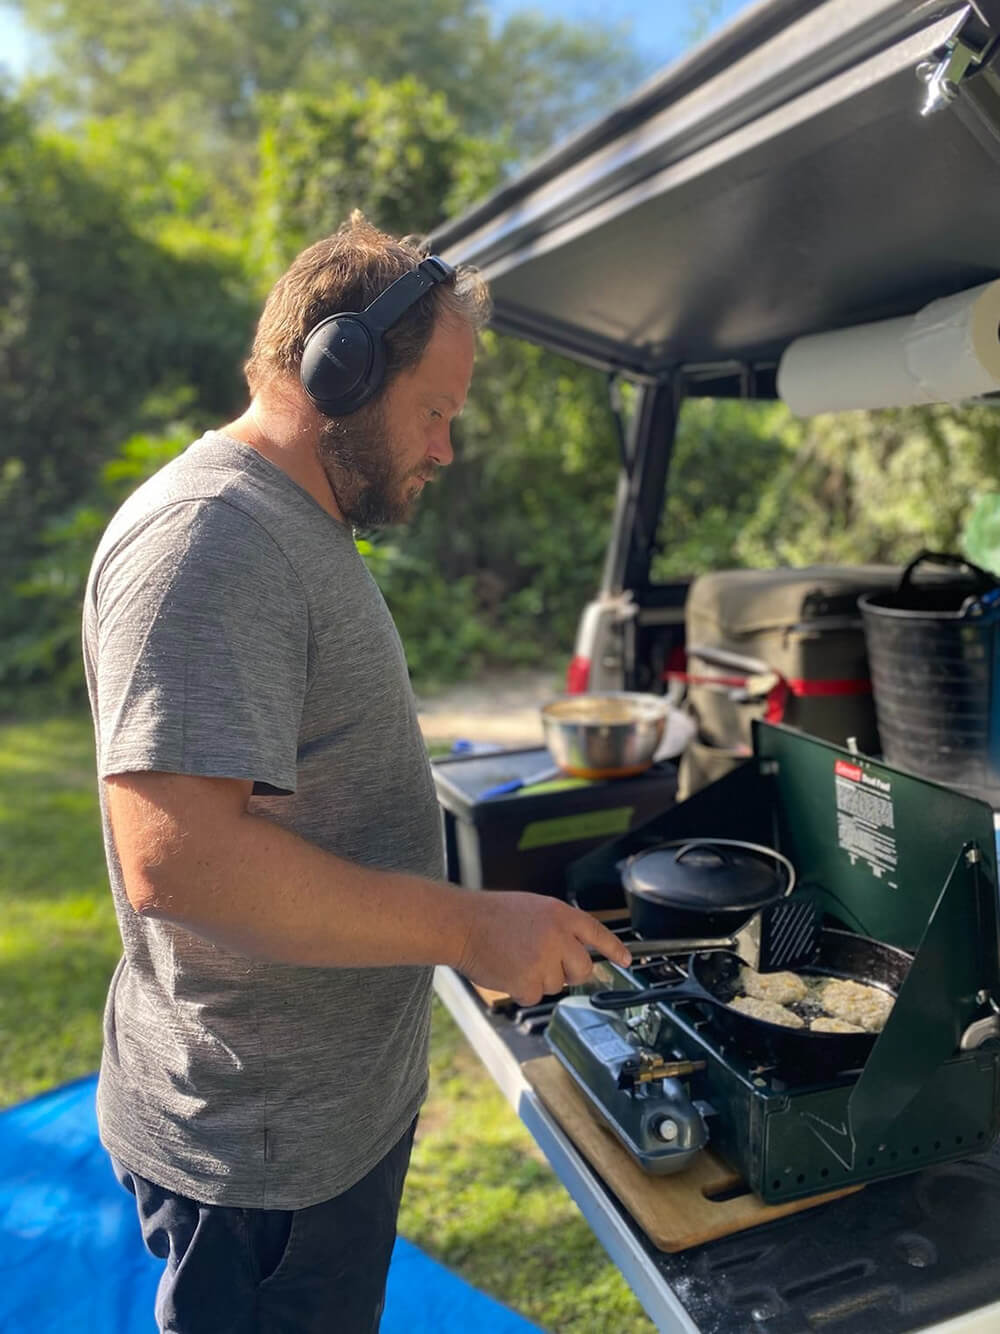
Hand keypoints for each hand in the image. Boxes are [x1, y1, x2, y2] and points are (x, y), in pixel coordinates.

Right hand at [453, 891, 632, 1005]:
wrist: (462, 924)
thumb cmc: (491, 915)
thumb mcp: (533, 909)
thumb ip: (558, 927)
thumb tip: (574, 950)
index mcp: (560, 914)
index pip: (597, 933)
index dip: (613, 948)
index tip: (625, 960)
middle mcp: (558, 937)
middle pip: (583, 968)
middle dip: (569, 972)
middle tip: (546, 963)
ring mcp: (544, 960)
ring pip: (556, 984)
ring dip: (538, 978)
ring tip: (515, 957)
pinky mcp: (528, 982)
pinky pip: (535, 995)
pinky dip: (521, 989)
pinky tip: (507, 970)